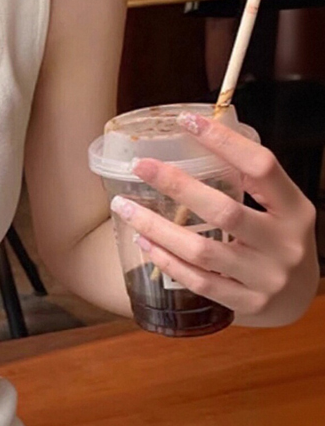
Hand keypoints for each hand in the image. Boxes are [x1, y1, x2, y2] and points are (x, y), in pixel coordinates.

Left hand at [109, 110, 319, 325]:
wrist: (299, 301)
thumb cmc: (278, 243)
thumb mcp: (280, 210)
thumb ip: (250, 185)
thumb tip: (196, 142)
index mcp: (296, 209)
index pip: (261, 166)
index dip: (224, 141)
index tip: (186, 121)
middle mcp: (285, 243)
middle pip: (224, 209)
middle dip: (177, 185)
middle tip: (140, 165)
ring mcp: (266, 277)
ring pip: (202, 249)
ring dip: (157, 227)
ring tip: (126, 208)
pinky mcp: (248, 304)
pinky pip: (198, 280)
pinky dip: (167, 260)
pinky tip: (144, 242)